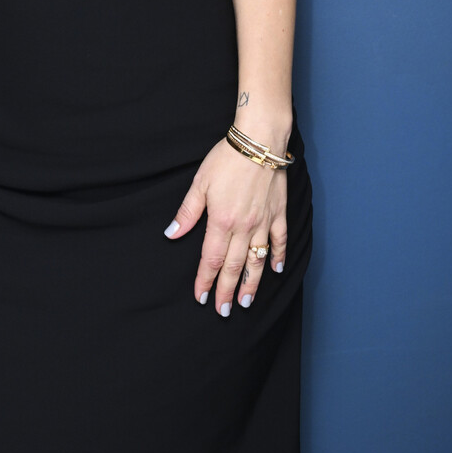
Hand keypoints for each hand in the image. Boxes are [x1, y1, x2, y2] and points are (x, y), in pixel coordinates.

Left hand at [163, 139, 288, 315]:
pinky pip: (279, 241)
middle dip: (227, 291)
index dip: (205, 280)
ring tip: (246, 302)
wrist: (259, 141)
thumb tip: (172, 234)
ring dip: (252, 283)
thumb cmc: (226, 159)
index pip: (211, 259)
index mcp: (221, 221)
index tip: (200, 297)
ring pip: (258, 260)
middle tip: (224, 311)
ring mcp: (264, 222)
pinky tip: (275, 270)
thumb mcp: (200, 184)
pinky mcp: (278, 214)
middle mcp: (244, 227)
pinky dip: (278, 257)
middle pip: (235, 267)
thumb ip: (187, 213)